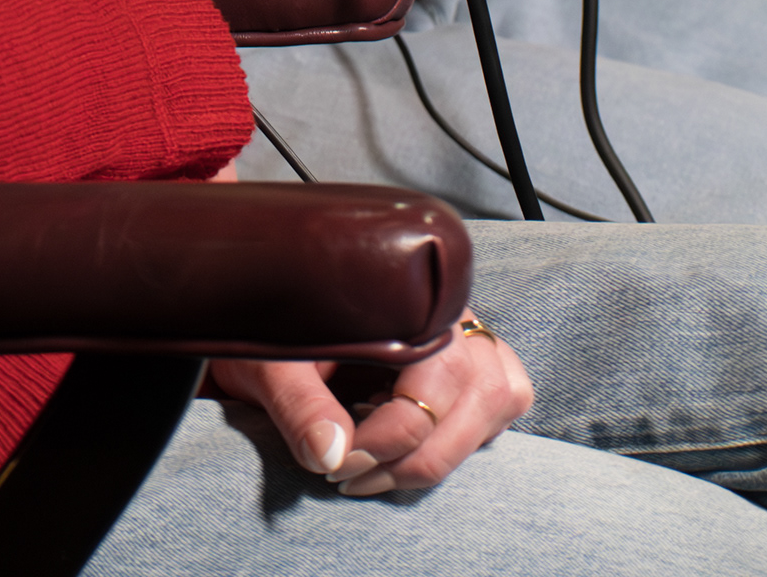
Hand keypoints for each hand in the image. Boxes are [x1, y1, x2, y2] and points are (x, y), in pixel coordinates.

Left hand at [211, 320, 533, 494]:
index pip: (436, 374)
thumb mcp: (268, 361)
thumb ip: (298, 404)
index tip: (344, 465)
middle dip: (421, 454)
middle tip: (355, 476)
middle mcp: (447, 304)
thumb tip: (331, 456)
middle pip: (483, 391)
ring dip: (446, 449)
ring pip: (500, 397)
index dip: (394, 436)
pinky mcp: (470, 358)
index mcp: (404, 290)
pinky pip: (500, 401)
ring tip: (379, 462)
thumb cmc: (269, 327)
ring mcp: (466, 328)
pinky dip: (465, 436)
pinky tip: (407, 441)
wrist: (266, 303)